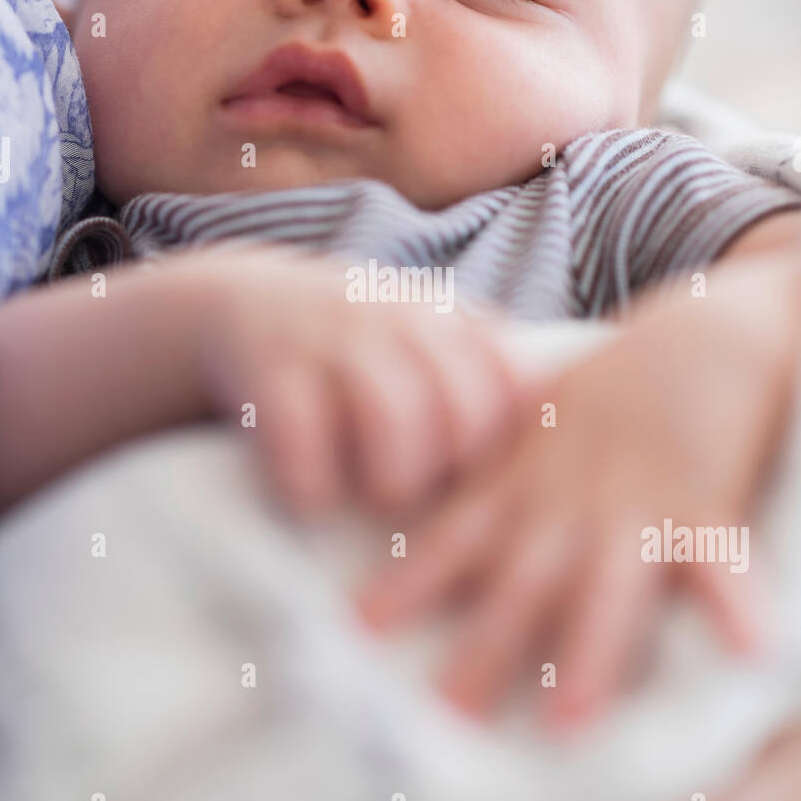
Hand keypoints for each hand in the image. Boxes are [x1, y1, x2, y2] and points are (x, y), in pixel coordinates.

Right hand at [189, 244, 524, 515]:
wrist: (237, 303)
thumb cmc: (350, 347)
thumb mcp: (423, 337)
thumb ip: (488, 370)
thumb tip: (562, 449)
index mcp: (447, 318)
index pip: (514, 386)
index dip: (503, 451)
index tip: (474, 479)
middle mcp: (397, 318)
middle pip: (464, 412)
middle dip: (448, 473)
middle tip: (420, 496)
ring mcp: (332, 338)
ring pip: (395, 423)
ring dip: (387, 481)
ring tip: (371, 497)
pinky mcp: (269, 369)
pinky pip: (305, 445)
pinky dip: (311, 487)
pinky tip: (310, 494)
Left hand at [355, 245, 800, 722]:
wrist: (695, 338)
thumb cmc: (613, 387)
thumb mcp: (533, 418)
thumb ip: (489, 465)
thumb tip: (426, 509)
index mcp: (525, 481)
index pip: (455, 534)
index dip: (410, 579)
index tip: (360, 625)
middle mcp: (569, 501)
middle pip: (520, 580)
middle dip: (484, 646)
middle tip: (450, 714)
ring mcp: (633, 504)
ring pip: (604, 584)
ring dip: (587, 651)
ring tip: (569, 719)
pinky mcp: (700, 502)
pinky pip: (718, 558)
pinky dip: (733, 602)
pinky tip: (749, 650)